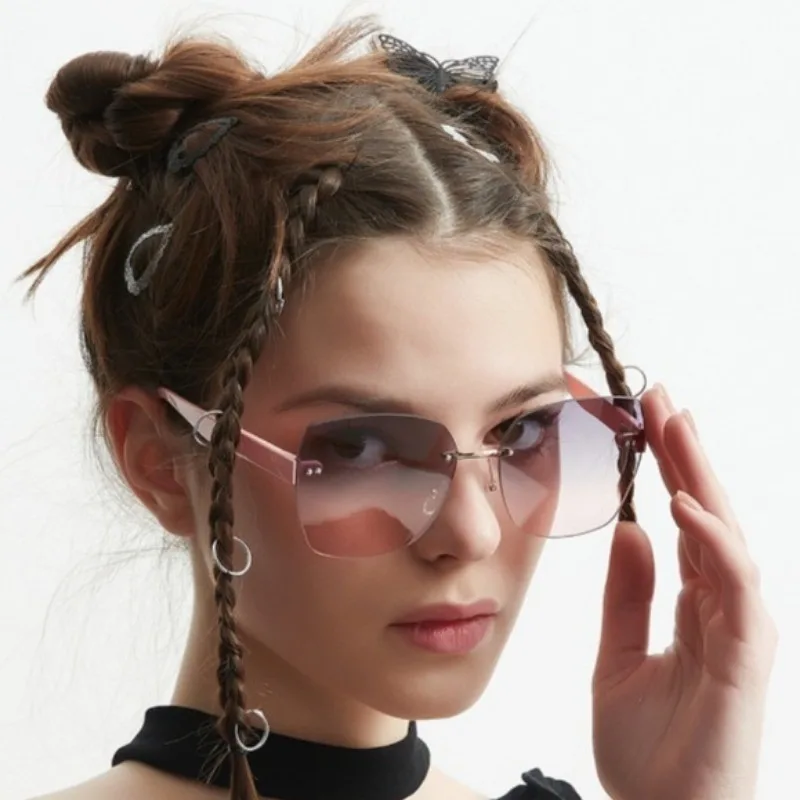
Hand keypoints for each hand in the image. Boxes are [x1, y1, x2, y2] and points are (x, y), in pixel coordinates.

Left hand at [591, 384, 777, 799]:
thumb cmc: (647, 746)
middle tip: (662, 396)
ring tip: (676, 422)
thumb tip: (628, 529)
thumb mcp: (619, 653)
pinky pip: (733, 587)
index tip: (640, 418)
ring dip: (701, 475)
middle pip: (706, 511)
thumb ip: (628, 593)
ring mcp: (738, 627)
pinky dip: (713, 541)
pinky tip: (685, 503)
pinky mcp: (743, 656)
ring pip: (726, 533)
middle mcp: (722, 605)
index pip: (679, 517)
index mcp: (693, 601)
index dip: (662, 466)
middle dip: (684, 452)